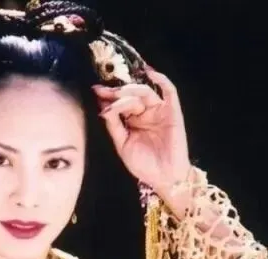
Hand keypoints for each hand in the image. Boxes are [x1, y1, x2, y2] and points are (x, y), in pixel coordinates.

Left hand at [94, 69, 191, 199]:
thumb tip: (103, 107)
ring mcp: (159, 111)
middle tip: (102, 91)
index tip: (95, 91)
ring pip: (144, 92)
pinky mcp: (173, 112)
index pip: (119, 103)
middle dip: (115, 92)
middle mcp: (145, 113)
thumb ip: (114, 125)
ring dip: (130, 90)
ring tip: (117, 93)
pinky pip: (169, 91)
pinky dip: (161, 79)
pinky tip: (149, 73)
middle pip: (130, 95)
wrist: (163, 177)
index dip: (107, 97)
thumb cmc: (143, 165)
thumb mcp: (122, 144)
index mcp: (132, 120)